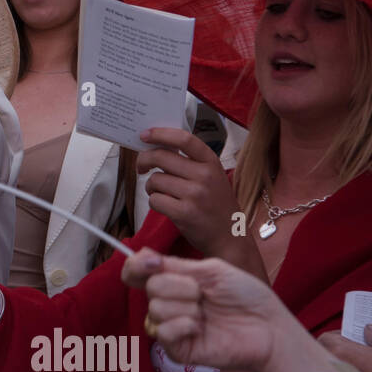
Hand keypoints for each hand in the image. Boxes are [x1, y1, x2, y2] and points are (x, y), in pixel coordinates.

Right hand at [128, 252, 286, 370]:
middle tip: (204, 294)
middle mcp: (169, 303)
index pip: (136, 272)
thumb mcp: (212, 270)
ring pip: (155, 309)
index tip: (153, 262)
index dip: (136, 265)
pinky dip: (184, 326)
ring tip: (207, 314)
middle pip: (150, 287)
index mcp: (174, 281)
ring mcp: (172, 327)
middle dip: (180, 286)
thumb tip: (143, 255)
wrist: (268, 327)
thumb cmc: (246, 296)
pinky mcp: (177, 350)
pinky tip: (202, 328)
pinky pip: (163, 333)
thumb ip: (176, 265)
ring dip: (186, 308)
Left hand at [137, 127, 239, 258]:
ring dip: (151, 187)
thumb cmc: (216, 206)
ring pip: (155, 180)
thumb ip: (190, 162)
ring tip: (161, 193)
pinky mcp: (184, 213)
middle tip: (141, 166)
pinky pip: (154, 200)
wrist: (229, 238)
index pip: (184, 139)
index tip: (145, 135)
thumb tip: (157, 147)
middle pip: (161, 157)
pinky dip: (154, 202)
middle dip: (144, 160)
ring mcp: (194, 195)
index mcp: (211, 163)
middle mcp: (204, 176)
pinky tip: (165, 206)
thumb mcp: (212, 177)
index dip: (161, 134)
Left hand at [320, 327, 371, 371]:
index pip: (326, 338)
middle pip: (328, 354)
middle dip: (341, 349)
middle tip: (360, 349)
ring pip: (335, 369)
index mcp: (344, 353)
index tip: (352, 336)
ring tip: (367, 363)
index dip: (338, 334)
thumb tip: (368, 330)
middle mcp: (337, 370)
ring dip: (346, 364)